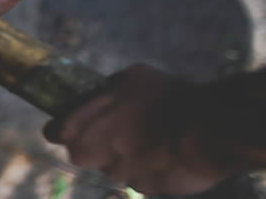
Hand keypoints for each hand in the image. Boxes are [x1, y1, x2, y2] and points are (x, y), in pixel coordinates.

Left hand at [44, 64, 241, 194]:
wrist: (210, 129)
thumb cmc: (169, 97)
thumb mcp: (132, 78)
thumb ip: (107, 89)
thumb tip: (100, 94)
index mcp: (85, 125)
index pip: (56, 132)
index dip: (62, 129)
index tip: (69, 126)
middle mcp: (97, 153)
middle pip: (81, 154)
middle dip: (93, 145)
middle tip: (115, 131)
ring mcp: (121, 173)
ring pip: (112, 167)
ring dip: (123, 156)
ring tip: (149, 138)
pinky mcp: (145, 188)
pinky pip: (139, 178)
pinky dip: (146, 168)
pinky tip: (164, 152)